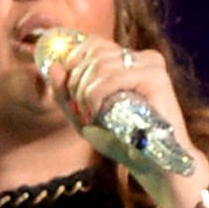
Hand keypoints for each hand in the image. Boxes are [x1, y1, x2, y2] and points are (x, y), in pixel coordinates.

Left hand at [37, 31, 198, 193]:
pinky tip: (97, 114)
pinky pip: (112, 78)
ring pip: (99, 64)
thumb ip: (64, 91)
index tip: (71, 93)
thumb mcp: (82, 115)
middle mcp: (142, 57)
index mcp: (129, 60)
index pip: (92, 44)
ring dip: (85, 93)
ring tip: (89, 116)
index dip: (73, 63)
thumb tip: (53, 65)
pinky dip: (96, 97)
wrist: (153, 163)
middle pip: (93, 53)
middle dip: (76, 83)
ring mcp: (151, 64)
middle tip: (80, 110)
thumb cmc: (120, 140)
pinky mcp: (155, 77)